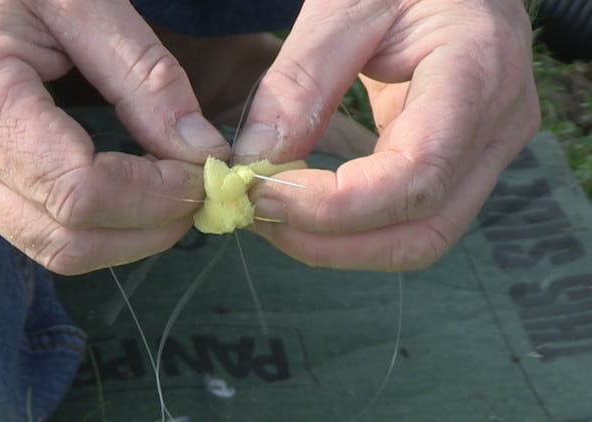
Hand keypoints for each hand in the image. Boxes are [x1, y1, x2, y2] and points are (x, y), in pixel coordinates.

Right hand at [0, 0, 229, 273]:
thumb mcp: (78, 0)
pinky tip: (126, 190)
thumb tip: (200, 149)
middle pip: (66, 241)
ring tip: (168, 195)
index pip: (81, 194)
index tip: (202, 172)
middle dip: (147, 230)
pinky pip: (33, 227)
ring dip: (122, 236)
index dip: (155, 196)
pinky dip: (91, 223)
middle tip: (196, 193)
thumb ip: (144, 77)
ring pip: (51, 247)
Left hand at [232, 0, 539, 269]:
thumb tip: (257, 160)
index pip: (416, 173)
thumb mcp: (345, 6)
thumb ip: (301, 81)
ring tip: (274, 217)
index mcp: (479, 71)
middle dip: (331, 241)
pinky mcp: (462, 163)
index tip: (263, 193)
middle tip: (258, 216)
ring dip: (338, 245)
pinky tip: (304, 208)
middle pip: (422, 229)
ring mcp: (487, 151)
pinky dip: (352, 228)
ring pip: (418, 238)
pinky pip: (410, 218)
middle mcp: (497, 126)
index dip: (336, 204)